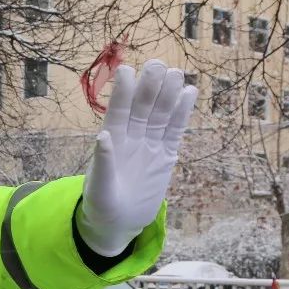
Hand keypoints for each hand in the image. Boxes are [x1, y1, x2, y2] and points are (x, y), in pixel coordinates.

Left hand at [76, 59, 197, 255]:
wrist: (118, 224)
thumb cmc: (101, 206)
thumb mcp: (99, 189)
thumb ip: (103, 164)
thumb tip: (103, 136)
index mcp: (111, 140)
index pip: (117, 111)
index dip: (122, 91)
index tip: (127, 70)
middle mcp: (131, 137)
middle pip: (142, 106)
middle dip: (149, 86)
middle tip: (158, 65)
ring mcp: (150, 144)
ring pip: (161, 114)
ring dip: (168, 94)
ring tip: (176, 74)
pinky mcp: (166, 156)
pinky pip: (175, 130)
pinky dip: (182, 113)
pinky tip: (189, 93)